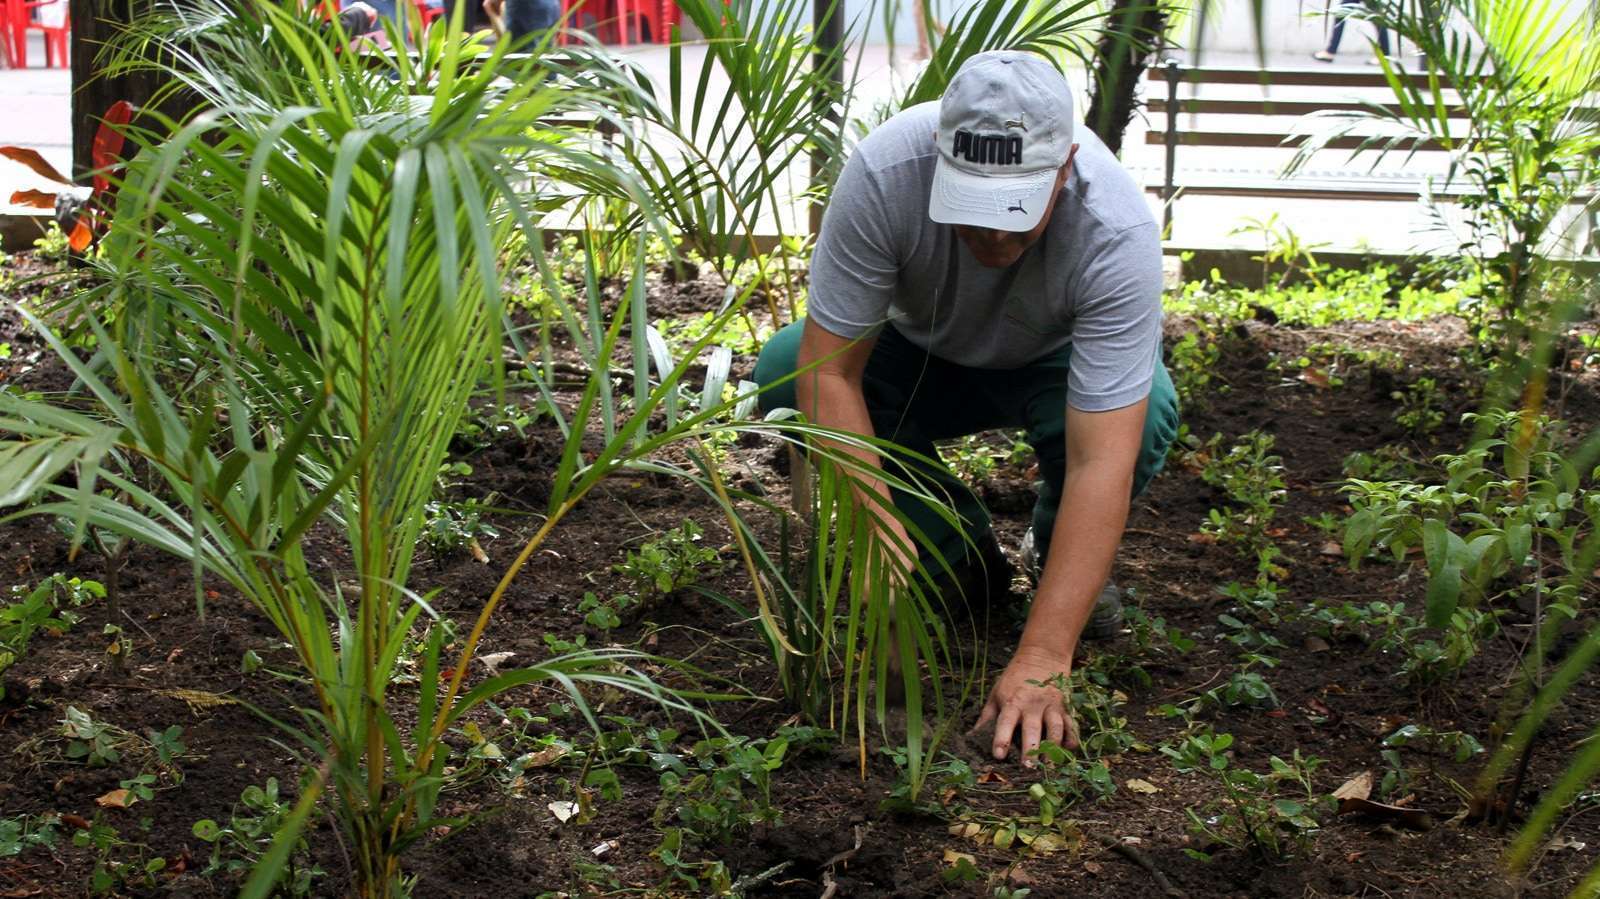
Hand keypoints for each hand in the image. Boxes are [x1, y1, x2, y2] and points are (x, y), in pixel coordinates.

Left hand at [971, 645, 1076, 766]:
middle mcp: (1032, 705)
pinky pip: (1071, 724)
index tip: (999, 756)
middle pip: (1032, 729)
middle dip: (1031, 748)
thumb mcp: (996, 693)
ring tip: (1049, 766)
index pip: (1005, 722)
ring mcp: (1050, 706)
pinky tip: (1070, 750)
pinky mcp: (1064, 707)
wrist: (1042, 655)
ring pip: (1055, 728)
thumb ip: (987, 716)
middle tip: (1029, 768)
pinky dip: (1072, 737)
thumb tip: (973, 737)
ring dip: (1053, 748)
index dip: (1002, 739)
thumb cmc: (1014, 678)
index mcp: (1012, 702)